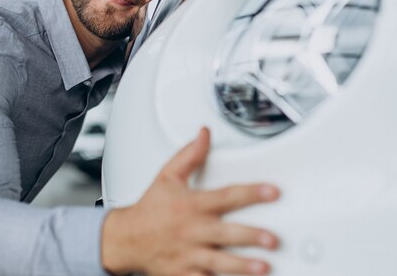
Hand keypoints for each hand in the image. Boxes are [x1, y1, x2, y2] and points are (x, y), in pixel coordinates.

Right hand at [101, 127, 279, 275]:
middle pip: (225, 233)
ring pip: (218, 261)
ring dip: (242, 266)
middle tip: (272, 239)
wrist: (124, 240)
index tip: (272, 192)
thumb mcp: (167, 176)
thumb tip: (204, 134)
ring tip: (263, 267)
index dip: (251, 193)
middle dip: (250, 236)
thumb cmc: (150, 208)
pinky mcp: (183, 274)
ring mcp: (188, 254)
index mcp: (192, 205)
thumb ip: (190, 155)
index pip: (226, 196)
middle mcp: (192, 230)